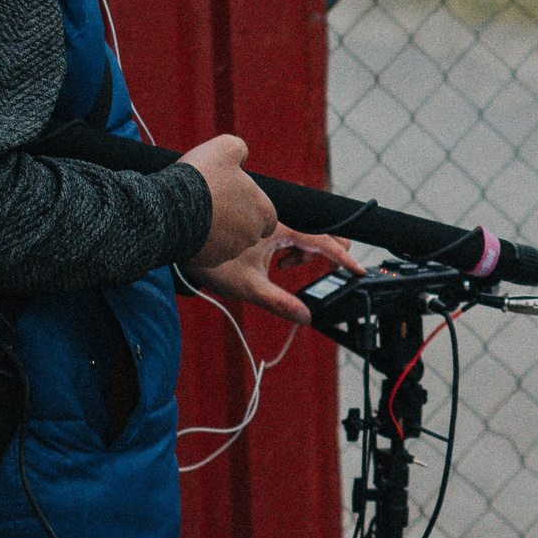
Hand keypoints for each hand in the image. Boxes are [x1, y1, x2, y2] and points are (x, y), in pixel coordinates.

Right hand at [181, 134, 278, 266]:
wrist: (169, 208)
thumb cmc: (203, 176)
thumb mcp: (226, 146)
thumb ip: (240, 149)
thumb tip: (241, 156)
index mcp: (264, 213)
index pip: (268, 215)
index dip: (253, 205)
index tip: (236, 195)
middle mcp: (252, 236)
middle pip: (248, 229)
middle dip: (235, 218)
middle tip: (214, 200)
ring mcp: (230, 251)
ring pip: (229, 241)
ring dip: (218, 229)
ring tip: (198, 211)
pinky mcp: (209, 260)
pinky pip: (209, 251)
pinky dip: (202, 240)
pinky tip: (188, 224)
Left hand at [183, 225, 362, 324]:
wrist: (179, 234)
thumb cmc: (210, 259)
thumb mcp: (248, 286)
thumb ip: (279, 302)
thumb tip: (306, 317)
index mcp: (279, 232)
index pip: (321, 243)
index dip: (342, 258)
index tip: (358, 270)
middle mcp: (272, 222)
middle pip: (312, 234)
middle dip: (321, 252)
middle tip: (318, 269)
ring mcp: (261, 220)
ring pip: (293, 233)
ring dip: (296, 251)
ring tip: (282, 266)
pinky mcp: (250, 223)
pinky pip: (277, 230)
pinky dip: (280, 244)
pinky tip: (267, 256)